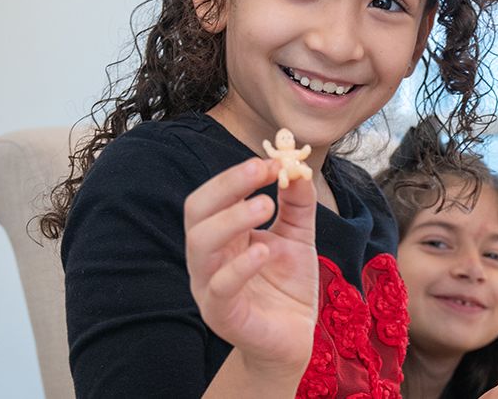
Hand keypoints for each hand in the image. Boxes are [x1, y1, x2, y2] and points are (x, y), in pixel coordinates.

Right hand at [184, 157, 318, 383]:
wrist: (294, 337)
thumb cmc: (287, 285)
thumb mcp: (297, 236)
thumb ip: (297, 203)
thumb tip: (299, 168)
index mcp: (222, 235)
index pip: (214, 196)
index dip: (239, 175)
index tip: (273, 160)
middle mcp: (208, 257)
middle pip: (198, 212)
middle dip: (227, 185)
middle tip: (263, 169)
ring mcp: (210, 286)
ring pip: (201, 245)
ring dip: (232, 218)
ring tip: (266, 205)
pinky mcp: (223, 315)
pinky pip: (221, 287)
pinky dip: (240, 266)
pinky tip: (264, 251)